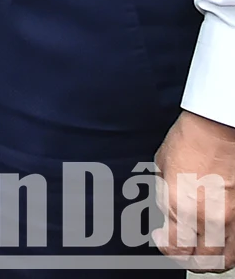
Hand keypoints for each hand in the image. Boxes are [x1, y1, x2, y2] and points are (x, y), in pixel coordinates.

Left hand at [155, 110, 234, 266]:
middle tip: (183, 252)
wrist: (219, 128)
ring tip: (202, 254)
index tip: (162, 239)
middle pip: (204, 260)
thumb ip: (166, 197)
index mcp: (180, 205)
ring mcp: (232, 218)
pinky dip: (230, 250)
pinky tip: (220, 243)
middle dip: (190, 261)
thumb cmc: (190, 140)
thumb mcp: (162, 169)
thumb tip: (167, 215)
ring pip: (227, 259)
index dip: (167, 248)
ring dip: (213, 261)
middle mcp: (208, 217)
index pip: (176, 247)